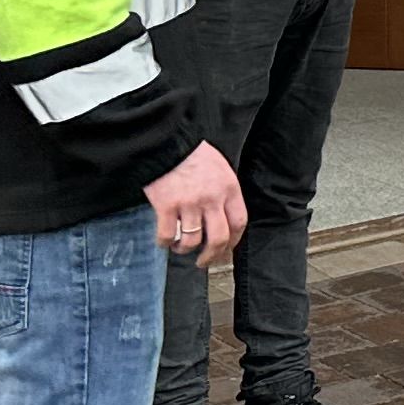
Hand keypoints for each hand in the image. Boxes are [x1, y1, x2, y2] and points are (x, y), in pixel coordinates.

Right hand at [147, 143, 245, 264]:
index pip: (239, 222)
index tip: (226, 248)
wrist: (167, 142)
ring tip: (181, 247)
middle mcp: (212, 198)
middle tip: (204, 261)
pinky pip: (168, 235)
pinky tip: (165, 241)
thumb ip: (224, 192)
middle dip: (212, 255)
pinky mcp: (166, 206)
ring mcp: (189, 203)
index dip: (233, 241)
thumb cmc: (193, 155)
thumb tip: (224, 218)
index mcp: (229, 188)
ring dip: (186, 249)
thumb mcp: (220, 168)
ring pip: (192, 240)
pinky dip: (165, 243)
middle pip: (219, 238)